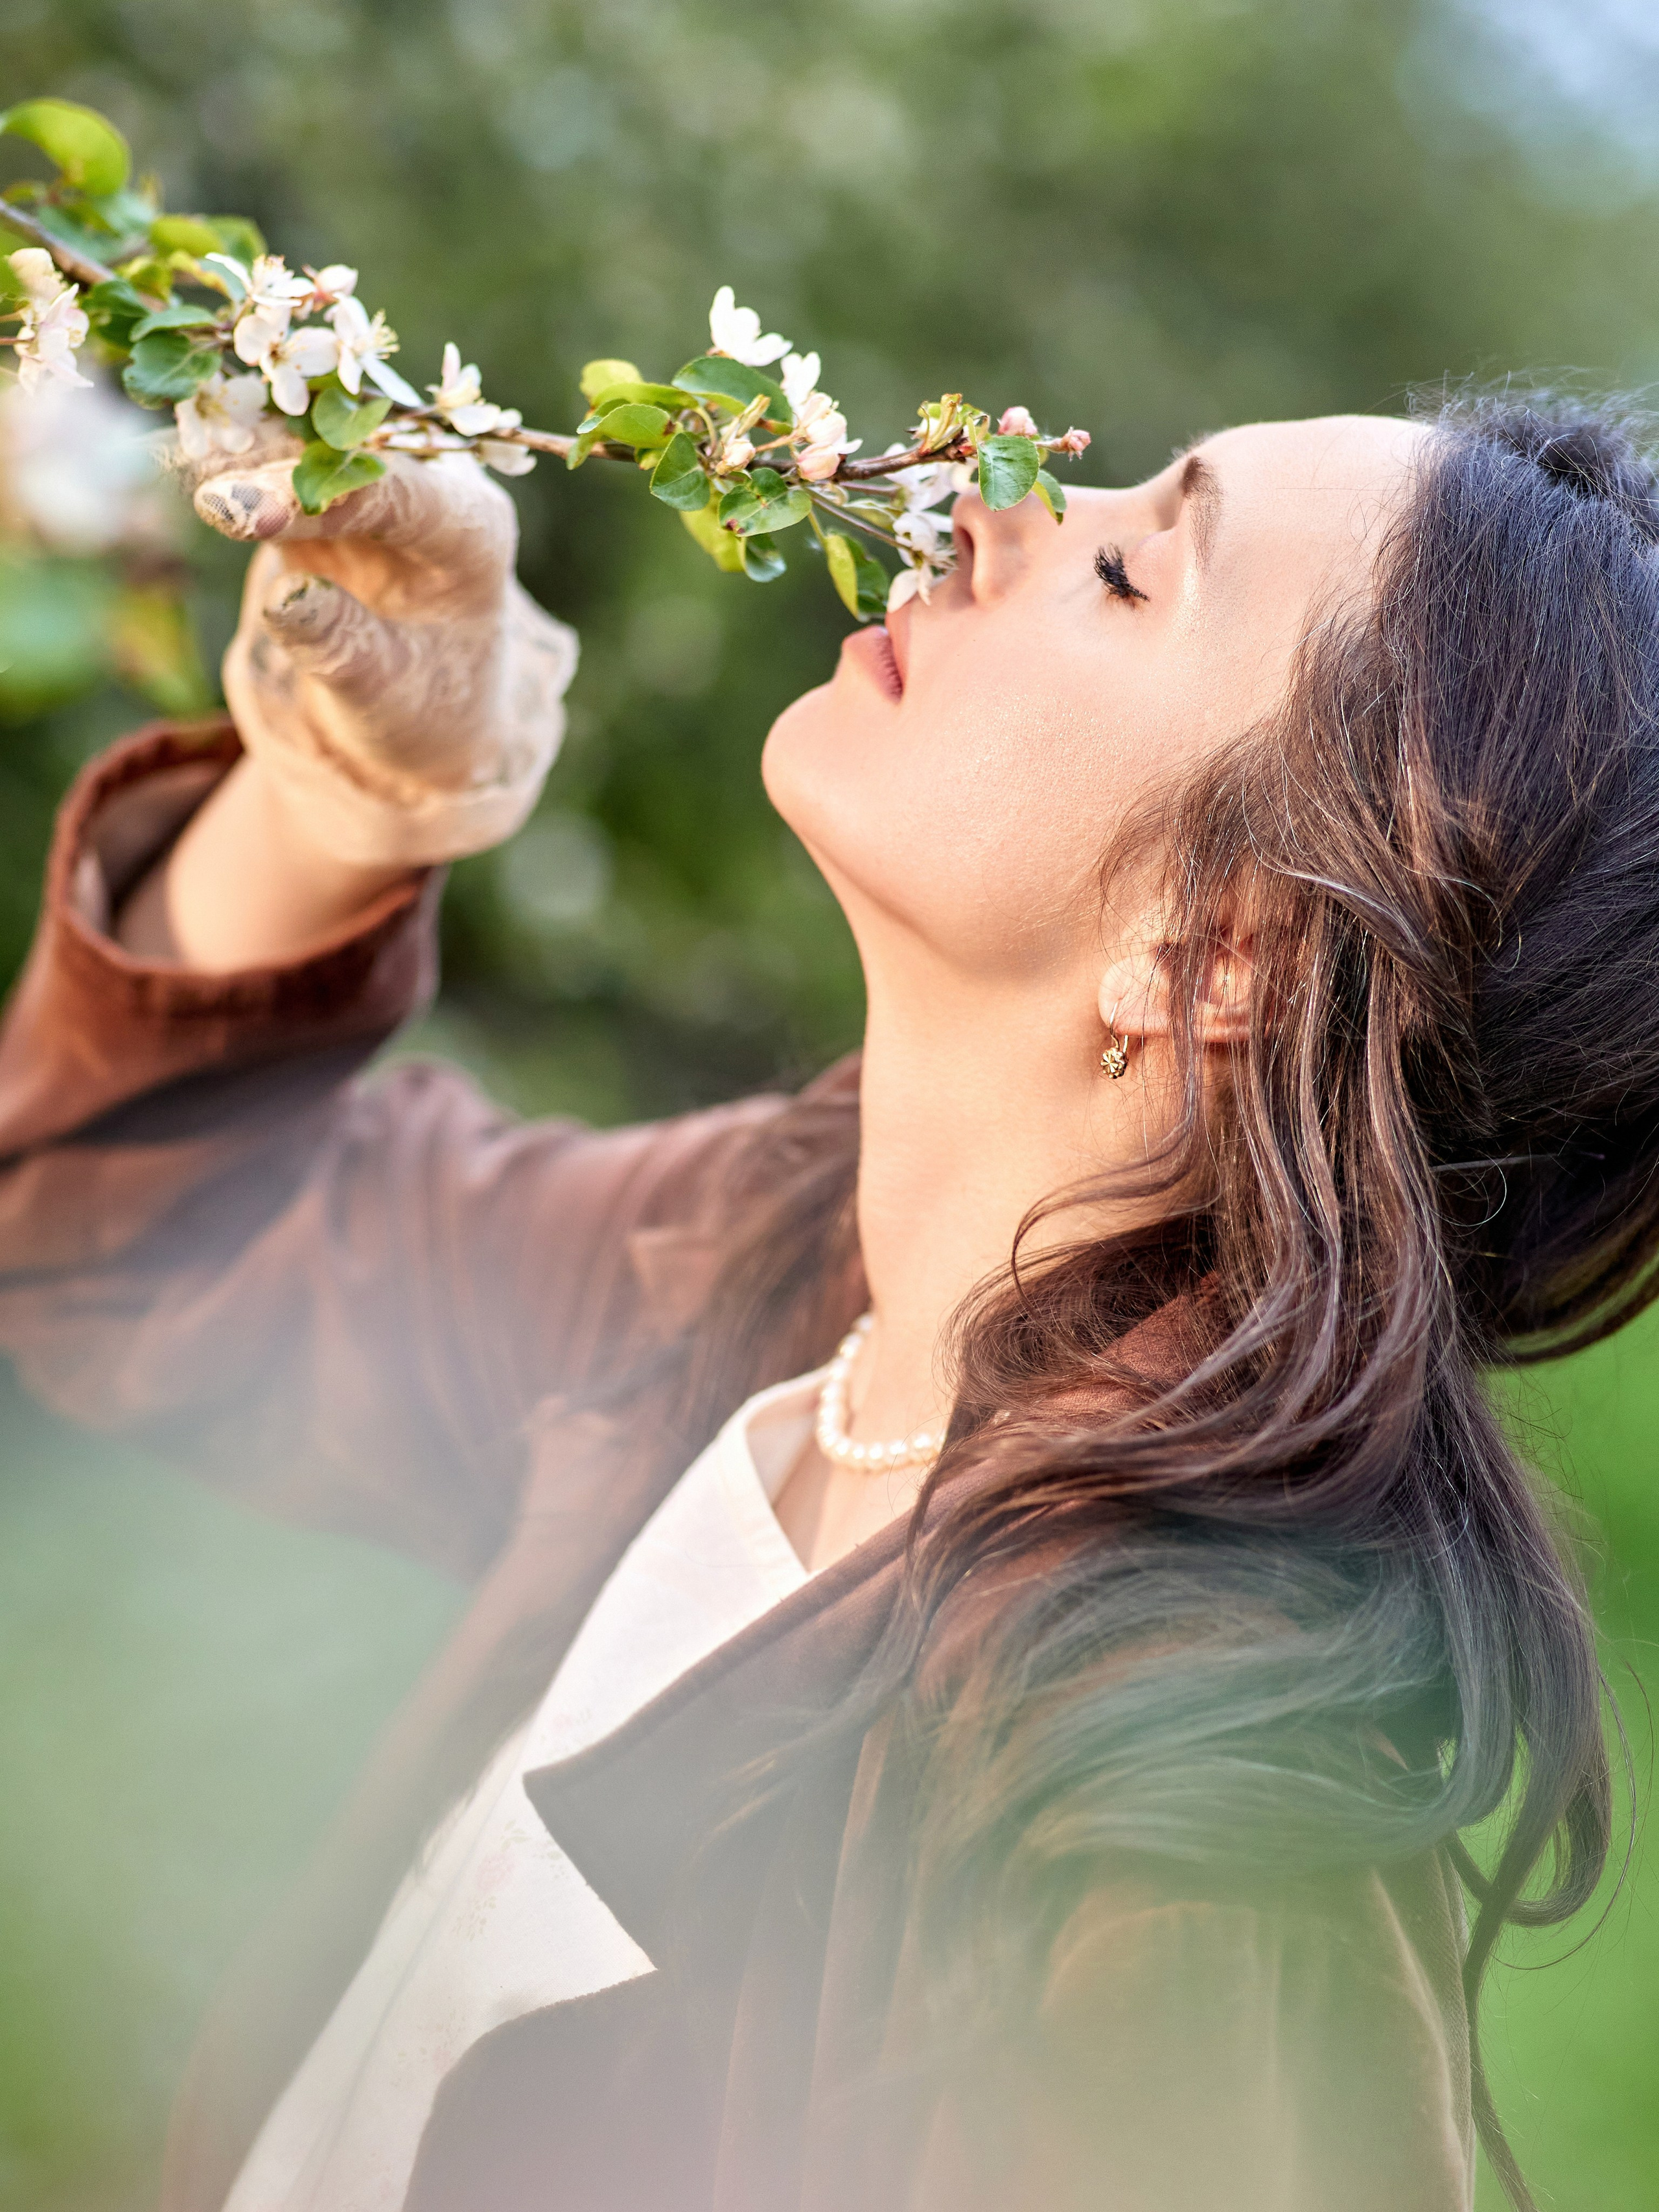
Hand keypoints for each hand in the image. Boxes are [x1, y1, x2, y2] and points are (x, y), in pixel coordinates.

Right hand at [182, 431, 577, 864]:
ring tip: (178, 450)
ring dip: (241, 436)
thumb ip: (341, 649)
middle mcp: (433, 484)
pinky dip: (227, 451)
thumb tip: (283, 599)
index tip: (252, 514)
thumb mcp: (386, 699)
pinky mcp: (327, 480)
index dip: (319, 499)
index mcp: (471, 533)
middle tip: (197, 468)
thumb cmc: (418, 708)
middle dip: (271, 453)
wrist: (419, 709)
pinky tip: (181, 453)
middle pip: (348, 448)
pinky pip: (274, 451)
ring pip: (305, 435)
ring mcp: (378, 474)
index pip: (399, 496)